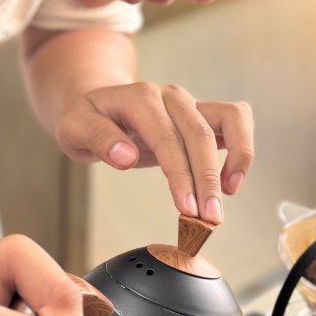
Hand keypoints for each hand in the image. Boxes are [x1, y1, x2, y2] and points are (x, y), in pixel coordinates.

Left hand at [54, 82, 253, 223]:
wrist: (101, 102)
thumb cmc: (89, 118)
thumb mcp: (74, 128)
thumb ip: (97, 138)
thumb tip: (125, 155)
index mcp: (140, 98)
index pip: (167, 137)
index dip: (180, 174)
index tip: (186, 207)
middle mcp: (170, 96)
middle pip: (199, 134)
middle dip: (207, 179)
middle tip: (209, 218)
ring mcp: (191, 102)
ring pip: (228, 120)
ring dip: (236, 159)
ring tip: (229, 194)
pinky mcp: (203, 112)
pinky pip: (236, 119)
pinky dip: (242, 146)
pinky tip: (232, 180)